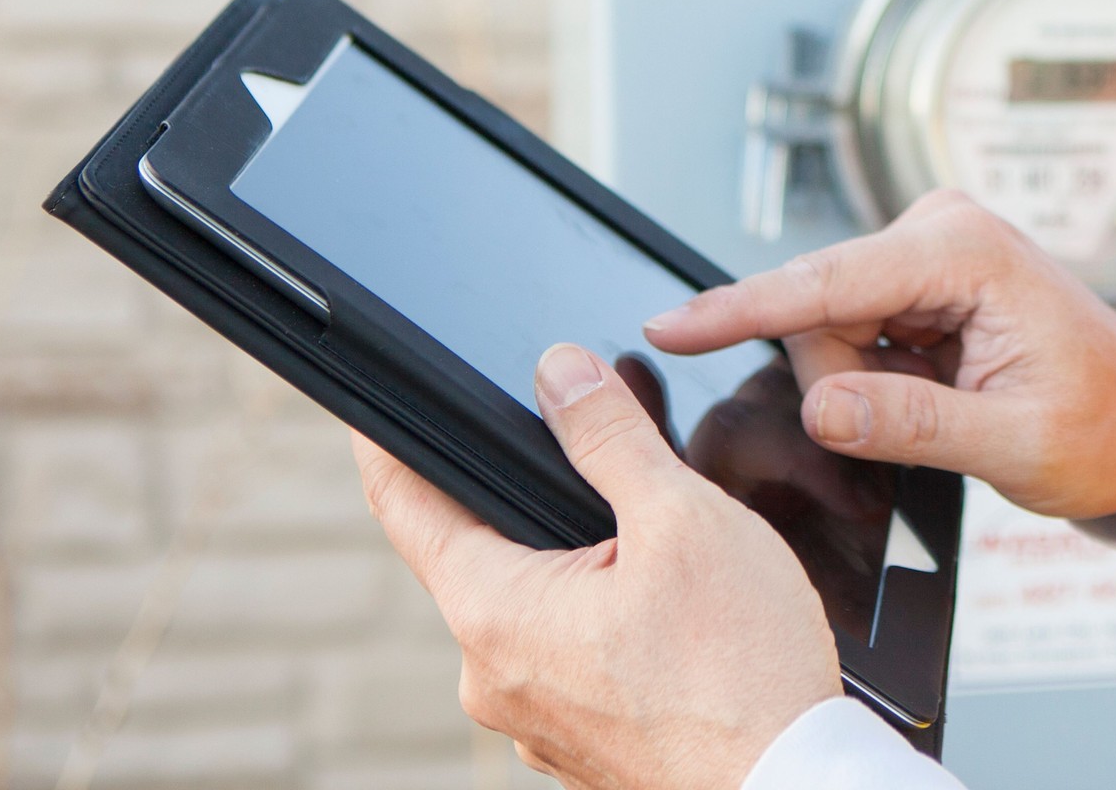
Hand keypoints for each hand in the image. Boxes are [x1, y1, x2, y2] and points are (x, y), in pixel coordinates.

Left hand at [353, 344, 840, 789]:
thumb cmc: (743, 676)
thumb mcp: (682, 519)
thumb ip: (608, 435)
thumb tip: (559, 372)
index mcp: (494, 612)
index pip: (402, 504)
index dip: (383, 441)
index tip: (371, 406)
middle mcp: (493, 676)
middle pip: (478, 549)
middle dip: (525, 490)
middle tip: (577, 440)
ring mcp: (533, 719)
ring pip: (531, 602)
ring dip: (573, 556)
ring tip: (647, 526)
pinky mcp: (579, 743)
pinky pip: (566, 654)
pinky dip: (598, 613)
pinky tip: (664, 601)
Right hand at [645, 189, 1115, 528]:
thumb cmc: (1104, 429)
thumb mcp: (1014, 443)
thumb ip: (912, 423)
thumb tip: (820, 407)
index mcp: (965, 252)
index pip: (825, 282)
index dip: (738, 309)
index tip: (668, 327)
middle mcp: (938, 231)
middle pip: (816, 310)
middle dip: (840, 382)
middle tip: (927, 424)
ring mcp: (924, 251)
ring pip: (825, 326)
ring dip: (859, 383)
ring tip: (944, 408)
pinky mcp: (916, 278)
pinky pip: (847, 332)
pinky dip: (872, 377)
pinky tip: (932, 391)